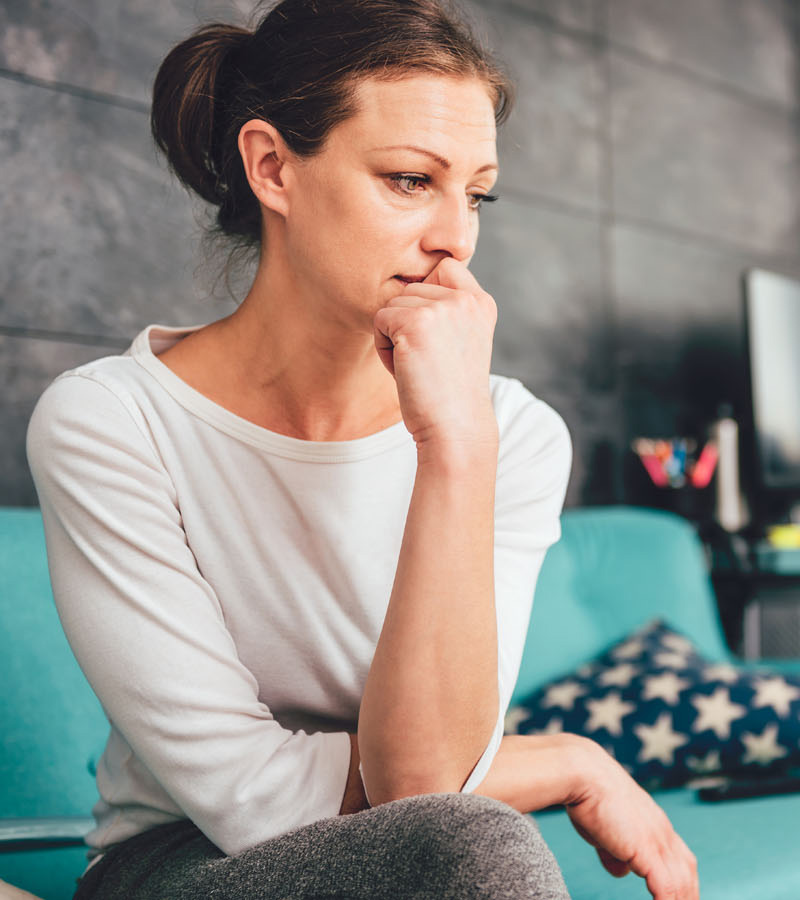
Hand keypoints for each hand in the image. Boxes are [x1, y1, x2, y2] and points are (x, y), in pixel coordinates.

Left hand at [372, 257, 497, 450]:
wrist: (455, 428)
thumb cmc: (450, 392)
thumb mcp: (460, 340)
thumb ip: (447, 309)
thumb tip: (408, 284)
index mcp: (481, 302)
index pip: (444, 267)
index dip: (428, 297)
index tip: (436, 337)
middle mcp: (465, 299)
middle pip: (411, 288)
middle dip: (408, 323)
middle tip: (428, 360)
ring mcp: (441, 308)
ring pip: (393, 304)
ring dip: (394, 336)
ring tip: (419, 366)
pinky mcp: (415, 322)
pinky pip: (379, 321)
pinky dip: (383, 348)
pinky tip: (407, 370)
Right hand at [566, 738, 698, 899]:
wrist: (583, 773)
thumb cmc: (587, 792)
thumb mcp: (603, 828)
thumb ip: (614, 851)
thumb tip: (622, 870)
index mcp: (654, 822)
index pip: (680, 856)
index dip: (683, 878)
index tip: (680, 894)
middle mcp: (661, 831)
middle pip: (688, 871)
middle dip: (688, 893)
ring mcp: (657, 840)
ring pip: (682, 883)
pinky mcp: (647, 851)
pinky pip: (667, 890)